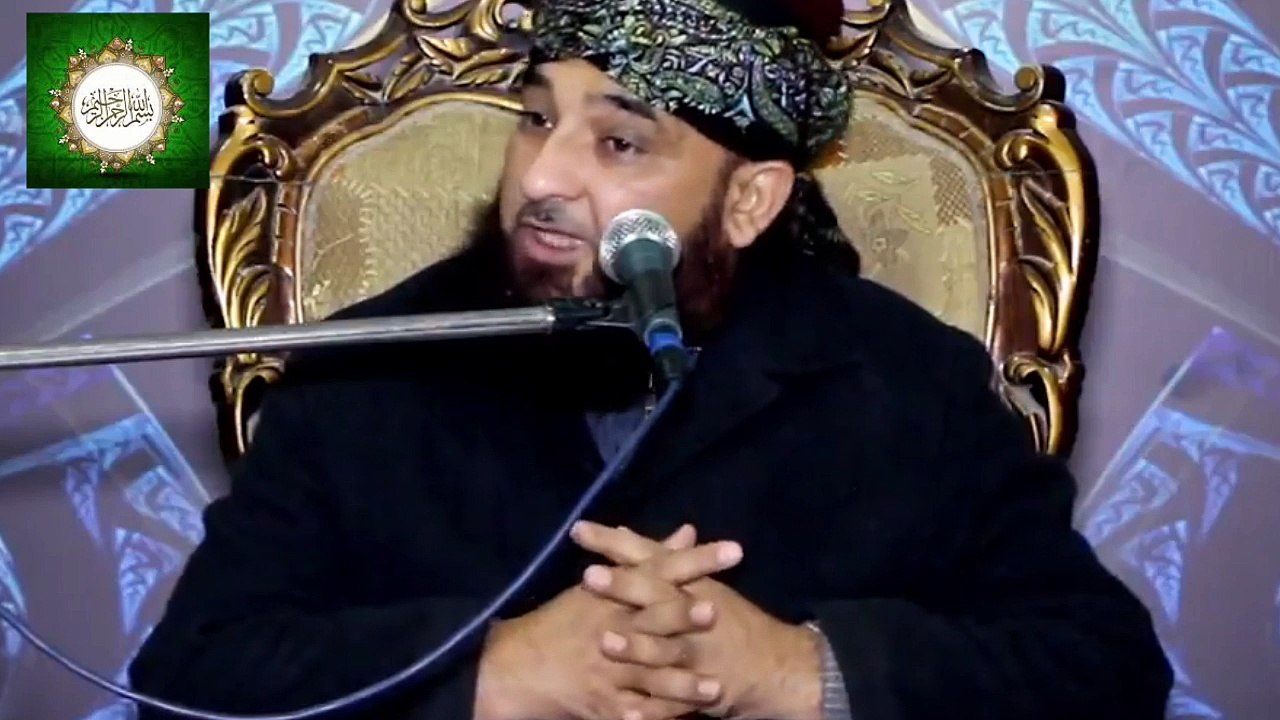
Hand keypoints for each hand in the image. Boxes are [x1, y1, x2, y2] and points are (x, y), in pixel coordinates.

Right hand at [475, 526, 743, 719]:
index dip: (698, 560)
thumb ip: (653, 558)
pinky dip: (653, 718)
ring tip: (714, 688)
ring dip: (681, 683)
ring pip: (650, 675)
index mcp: (616, 594)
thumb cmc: (565, 620)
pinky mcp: (603, 703)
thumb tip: (689, 532)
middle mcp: (613, 627)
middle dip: (682, 616)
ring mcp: (608, 668)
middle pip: (653, 619)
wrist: (520, 666)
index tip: (734, 550)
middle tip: (715, 612)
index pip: (663, 569)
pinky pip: (633, 713)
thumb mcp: (606, 584)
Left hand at [572, 523, 823, 719]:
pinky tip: (626, 712)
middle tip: (588, 577)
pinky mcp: (699, 692)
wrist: (775, 668)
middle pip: (655, 597)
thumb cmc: (731, 620)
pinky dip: (649, 709)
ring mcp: (696, 655)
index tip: (580, 531)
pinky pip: (671, 702)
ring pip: (663, 648)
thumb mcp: (700, 584)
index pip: (650, 557)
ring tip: (604, 642)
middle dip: (624, 587)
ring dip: (635, 646)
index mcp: (692, 585)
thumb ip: (658, 559)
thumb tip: (619, 532)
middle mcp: (693, 615)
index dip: (616, 545)